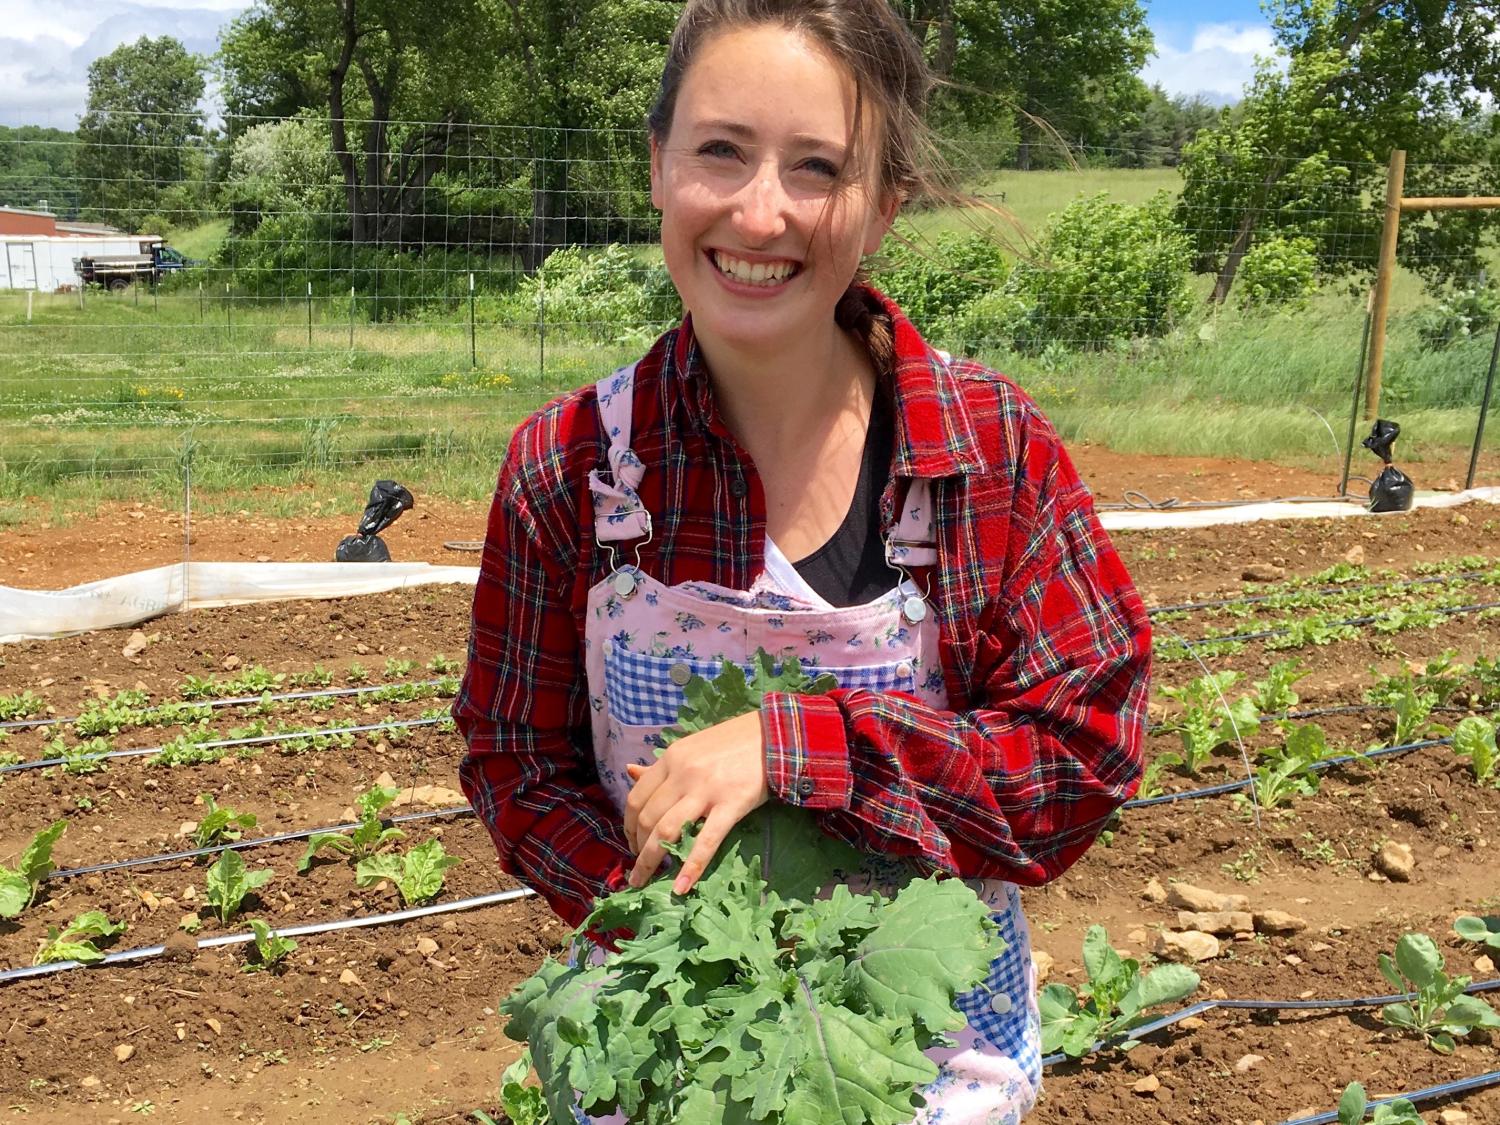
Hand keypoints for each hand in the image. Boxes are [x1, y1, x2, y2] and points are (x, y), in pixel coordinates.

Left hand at [622, 711, 768, 894]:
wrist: (775, 735)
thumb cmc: (732, 742)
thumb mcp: (690, 747)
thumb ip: (661, 766)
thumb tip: (629, 770)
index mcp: (671, 758)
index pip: (636, 797)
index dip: (628, 825)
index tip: (631, 842)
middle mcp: (683, 773)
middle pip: (647, 818)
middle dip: (637, 847)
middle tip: (638, 866)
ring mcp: (706, 789)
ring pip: (667, 831)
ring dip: (650, 861)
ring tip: (645, 881)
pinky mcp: (731, 804)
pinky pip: (706, 840)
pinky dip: (690, 866)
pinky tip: (680, 887)